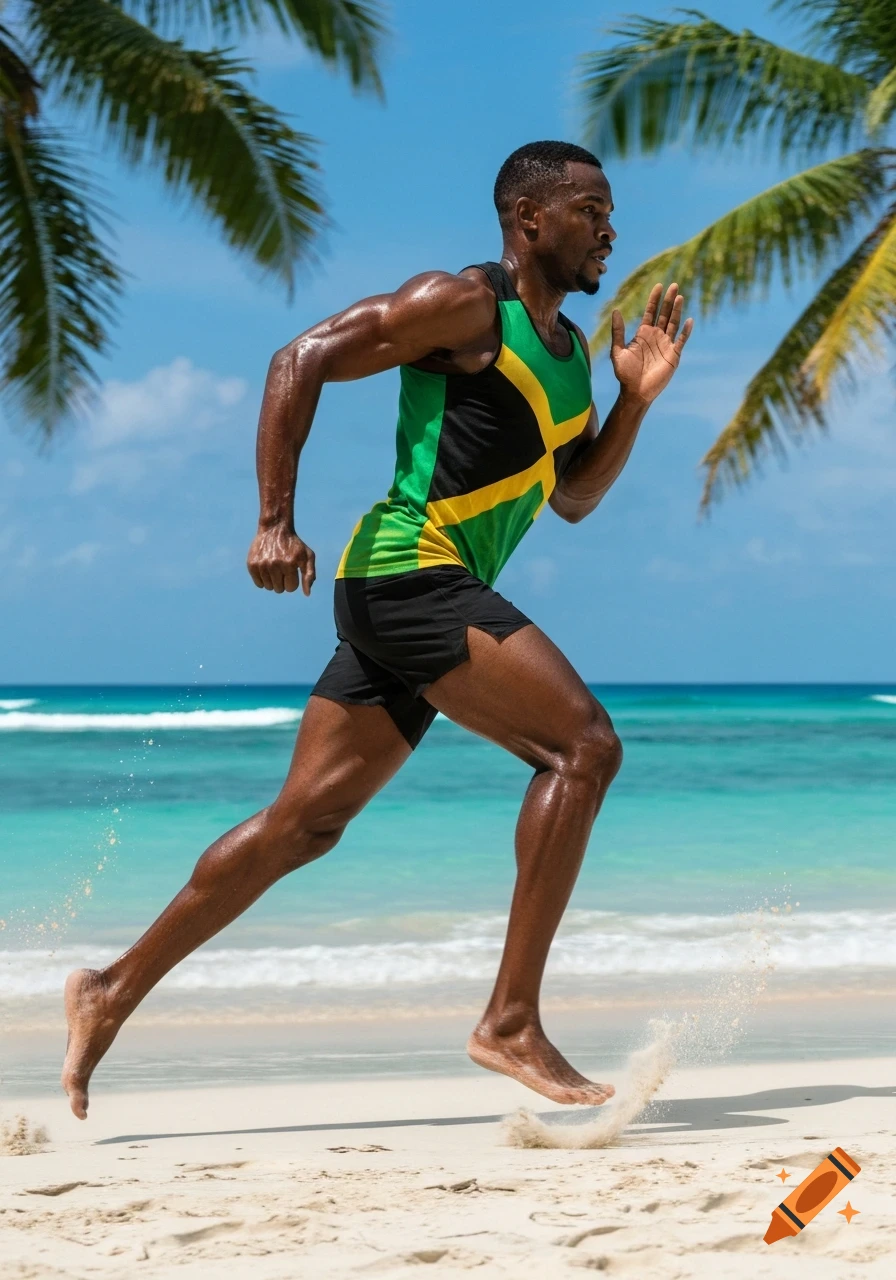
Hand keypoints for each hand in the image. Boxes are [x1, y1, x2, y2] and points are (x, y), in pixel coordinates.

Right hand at [247, 523, 315, 594]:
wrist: (275, 528)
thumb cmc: (294, 544)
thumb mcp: (307, 556)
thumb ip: (309, 575)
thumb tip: (307, 594)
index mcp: (289, 564)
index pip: (291, 588)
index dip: (292, 581)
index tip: (291, 570)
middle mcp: (275, 565)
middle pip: (279, 589)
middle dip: (282, 582)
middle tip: (282, 568)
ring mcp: (262, 565)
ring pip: (268, 587)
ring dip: (273, 581)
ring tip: (274, 567)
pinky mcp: (252, 564)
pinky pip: (258, 584)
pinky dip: (263, 579)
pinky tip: (266, 568)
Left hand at [610, 283, 693, 403]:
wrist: (635, 392)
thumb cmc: (625, 373)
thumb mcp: (617, 351)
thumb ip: (618, 332)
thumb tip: (616, 311)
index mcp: (643, 334)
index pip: (651, 312)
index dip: (654, 299)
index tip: (658, 286)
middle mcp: (656, 336)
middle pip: (664, 314)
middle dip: (669, 300)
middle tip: (674, 285)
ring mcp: (666, 345)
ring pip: (673, 323)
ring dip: (677, 311)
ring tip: (680, 297)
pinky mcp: (673, 355)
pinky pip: (681, 341)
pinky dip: (685, 331)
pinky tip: (688, 320)